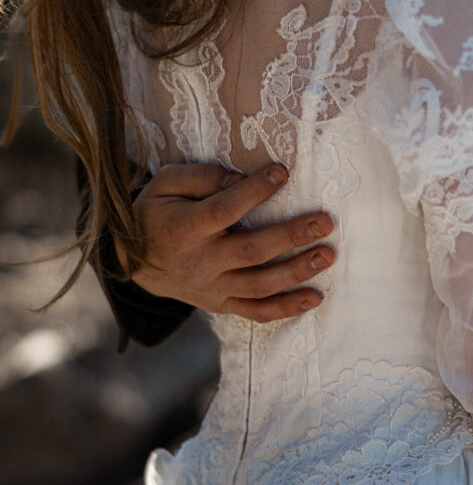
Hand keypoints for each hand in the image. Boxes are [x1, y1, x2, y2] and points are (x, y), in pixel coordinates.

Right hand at [116, 162, 335, 320]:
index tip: (282, 173)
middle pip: (252, 251)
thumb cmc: (158, 213)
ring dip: (297, 272)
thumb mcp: (166, 184)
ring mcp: (213, 288)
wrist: (134, 262)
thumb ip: (202, 177)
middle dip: (292, 236)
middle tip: (325, 222)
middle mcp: (201, 262)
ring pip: (260, 285)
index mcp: (185, 228)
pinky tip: (315, 298)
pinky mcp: (222, 305)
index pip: (223, 210)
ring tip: (327, 255)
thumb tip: (241, 179)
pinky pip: (257, 312)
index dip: (254, 192)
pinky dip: (287, 308)